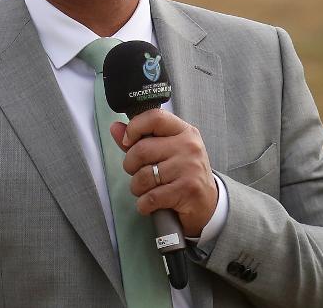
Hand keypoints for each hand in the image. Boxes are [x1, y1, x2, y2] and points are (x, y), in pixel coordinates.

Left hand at [109, 109, 217, 236]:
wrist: (208, 203)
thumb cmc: (183, 174)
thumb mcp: (166, 151)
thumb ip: (140, 139)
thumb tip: (115, 127)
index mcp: (184, 131)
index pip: (154, 117)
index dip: (134, 128)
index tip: (128, 142)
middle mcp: (189, 146)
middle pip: (142, 150)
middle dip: (130, 166)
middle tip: (138, 173)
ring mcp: (189, 168)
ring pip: (143, 176)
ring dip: (137, 188)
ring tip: (148, 189)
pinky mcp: (187, 190)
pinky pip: (150, 197)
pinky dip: (144, 204)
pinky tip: (151, 203)